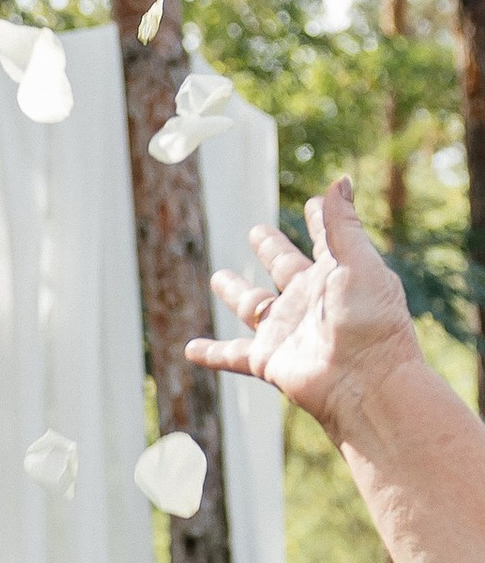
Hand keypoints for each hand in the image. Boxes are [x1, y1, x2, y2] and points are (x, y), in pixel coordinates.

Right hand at [185, 178, 420, 444]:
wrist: (366, 381)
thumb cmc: (372, 321)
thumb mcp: (358, 263)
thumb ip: (342, 224)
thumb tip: (338, 180)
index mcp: (337, 275)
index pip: (326, 241)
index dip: (320, 220)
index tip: (314, 202)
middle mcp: (310, 302)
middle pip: (285, 268)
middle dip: (271, 249)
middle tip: (257, 232)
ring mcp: (287, 330)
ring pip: (254, 307)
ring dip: (235, 293)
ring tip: (218, 278)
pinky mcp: (268, 360)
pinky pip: (232, 355)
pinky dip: (210, 353)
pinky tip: (190, 349)